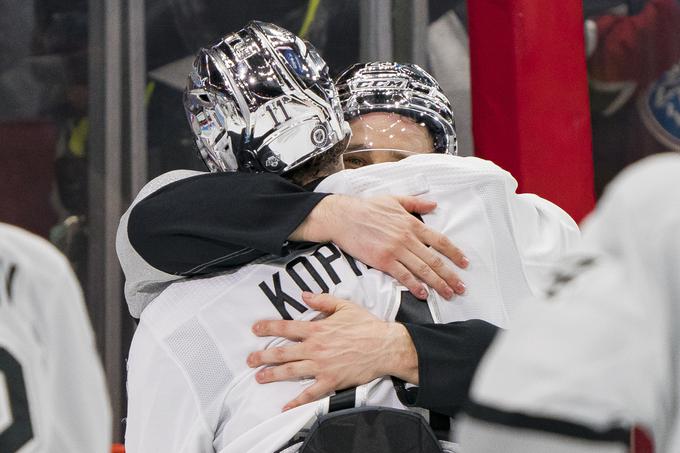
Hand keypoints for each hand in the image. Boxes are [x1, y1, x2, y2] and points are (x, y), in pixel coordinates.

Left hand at [247, 292, 418, 410]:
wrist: (384, 346)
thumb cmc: (367, 326)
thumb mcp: (344, 306)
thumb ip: (322, 301)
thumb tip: (305, 295)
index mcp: (317, 329)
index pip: (286, 328)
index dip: (268, 328)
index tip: (256, 329)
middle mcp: (316, 348)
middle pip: (283, 352)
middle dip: (263, 356)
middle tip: (250, 359)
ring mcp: (322, 366)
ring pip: (291, 371)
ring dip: (272, 375)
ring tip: (259, 377)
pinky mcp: (331, 381)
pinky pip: (310, 393)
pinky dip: (297, 401)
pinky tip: (286, 406)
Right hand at [289, 194, 467, 299]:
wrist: (343, 217)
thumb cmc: (366, 207)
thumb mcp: (394, 199)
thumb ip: (415, 203)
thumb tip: (434, 203)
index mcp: (412, 223)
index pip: (440, 240)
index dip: (454, 253)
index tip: (464, 263)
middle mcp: (407, 238)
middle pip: (435, 260)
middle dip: (450, 276)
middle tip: (461, 288)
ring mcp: (395, 250)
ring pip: (422, 270)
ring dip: (437, 284)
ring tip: (448, 294)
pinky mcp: (382, 261)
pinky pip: (403, 276)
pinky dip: (415, 286)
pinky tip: (423, 294)